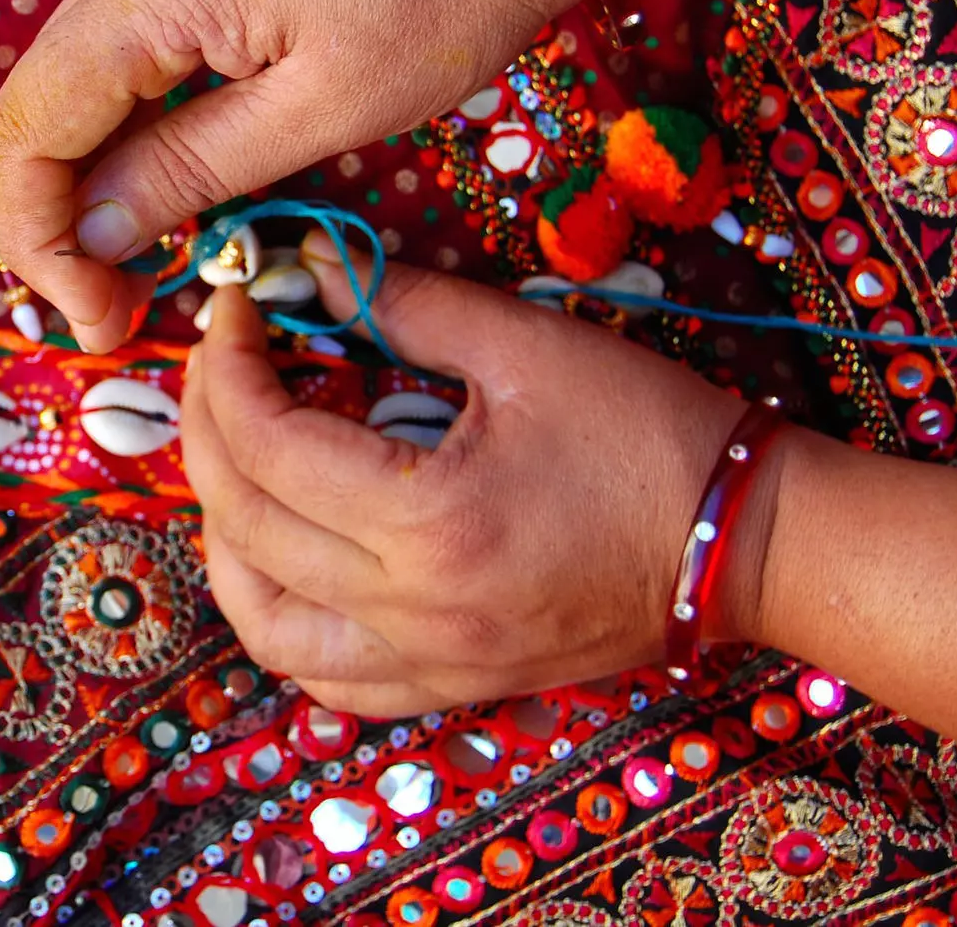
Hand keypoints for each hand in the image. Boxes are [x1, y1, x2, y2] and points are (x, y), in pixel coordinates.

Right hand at [0, 0, 588, 351]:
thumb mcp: (322, 109)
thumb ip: (188, 171)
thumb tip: (88, 236)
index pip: (27, 122)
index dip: (34, 234)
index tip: (91, 314)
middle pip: (34, 100)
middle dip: (53, 218)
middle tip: (110, 307)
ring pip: (74, 76)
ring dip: (87, 175)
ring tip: (134, 264)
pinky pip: (123, 45)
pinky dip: (127, 123)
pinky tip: (164, 181)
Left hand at [180, 233, 755, 715]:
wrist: (751, 545)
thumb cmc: (649, 435)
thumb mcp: (527, 346)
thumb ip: (404, 304)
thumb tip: (309, 269)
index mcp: (429, 522)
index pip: (266, 442)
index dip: (227, 362)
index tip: (236, 305)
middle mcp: (413, 610)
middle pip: (245, 522)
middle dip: (205, 425)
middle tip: (221, 358)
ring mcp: (429, 664)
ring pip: (263, 622)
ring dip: (222, 535)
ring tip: (232, 458)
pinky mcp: (450, 686)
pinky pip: (326, 679)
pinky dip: (278, 619)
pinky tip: (280, 558)